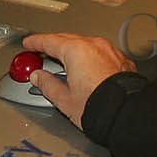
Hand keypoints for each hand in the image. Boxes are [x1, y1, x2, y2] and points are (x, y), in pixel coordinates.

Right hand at [20, 33, 135, 130]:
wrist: (127, 116)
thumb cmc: (99, 109)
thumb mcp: (64, 100)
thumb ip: (48, 85)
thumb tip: (39, 78)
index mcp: (77, 51)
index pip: (50, 41)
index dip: (36, 42)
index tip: (29, 44)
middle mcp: (94, 45)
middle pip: (68, 40)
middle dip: (53, 45)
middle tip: (41, 53)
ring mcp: (110, 51)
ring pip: (86, 45)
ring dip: (73, 51)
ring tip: (63, 64)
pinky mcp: (121, 60)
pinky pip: (100, 53)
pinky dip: (89, 58)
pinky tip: (85, 69)